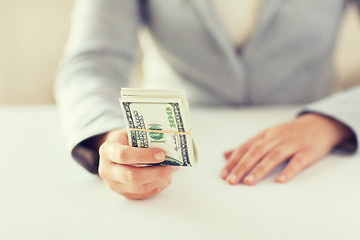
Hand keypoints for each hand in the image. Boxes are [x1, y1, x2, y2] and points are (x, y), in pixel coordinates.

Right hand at [98, 129, 178, 198]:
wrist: (113, 152)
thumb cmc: (125, 141)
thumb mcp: (129, 133)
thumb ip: (144, 138)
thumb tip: (167, 143)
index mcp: (108, 151)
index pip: (124, 155)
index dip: (144, 155)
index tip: (161, 154)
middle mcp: (108, 170)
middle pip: (132, 177)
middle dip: (156, 172)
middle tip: (172, 165)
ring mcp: (115, 185)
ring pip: (140, 188)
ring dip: (160, 180)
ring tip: (171, 170)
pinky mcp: (125, 194)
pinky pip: (144, 194)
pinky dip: (158, 186)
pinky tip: (166, 177)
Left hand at [221, 113, 353, 184]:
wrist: (319, 124)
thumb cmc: (288, 134)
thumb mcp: (266, 136)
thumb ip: (246, 146)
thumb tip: (225, 155)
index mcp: (264, 135)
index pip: (245, 148)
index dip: (233, 161)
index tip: (223, 175)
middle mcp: (276, 137)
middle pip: (256, 152)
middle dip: (242, 166)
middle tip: (231, 181)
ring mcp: (292, 143)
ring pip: (273, 156)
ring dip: (260, 169)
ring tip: (248, 182)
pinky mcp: (308, 151)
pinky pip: (297, 161)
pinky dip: (289, 171)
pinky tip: (280, 181)